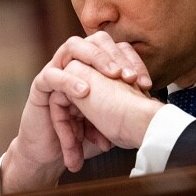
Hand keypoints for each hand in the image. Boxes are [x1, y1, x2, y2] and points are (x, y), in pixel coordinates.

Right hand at [0, 32, 152, 192]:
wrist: (52, 156)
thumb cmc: (84, 135)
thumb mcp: (110, 119)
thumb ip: (125, 107)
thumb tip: (155, 106)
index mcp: (94, 66)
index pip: (117, 50)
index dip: (134, 62)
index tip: (146, 84)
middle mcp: (76, 62)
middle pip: (96, 40)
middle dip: (115, 55)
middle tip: (130, 76)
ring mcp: (57, 69)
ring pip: (73, 47)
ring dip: (95, 58)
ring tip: (112, 75)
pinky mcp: (40, 85)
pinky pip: (53, 74)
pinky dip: (69, 82)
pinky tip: (84, 92)